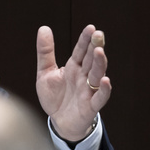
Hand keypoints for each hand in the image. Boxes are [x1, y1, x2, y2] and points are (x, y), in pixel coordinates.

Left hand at [36, 24, 111, 142]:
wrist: (57, 122)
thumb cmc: (54, 97)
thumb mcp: (45, 73)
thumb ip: (45, 52)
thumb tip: (43, 28)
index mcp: (73, 67)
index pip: (81, 51)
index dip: (85, 40)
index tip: (90, 28)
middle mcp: (83, 77)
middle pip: (91, 60)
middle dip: (95, 47)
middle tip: (98, 34)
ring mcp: (88, 91)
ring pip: (97, 75)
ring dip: (99, 64)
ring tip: (99, 52)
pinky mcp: (90, 106)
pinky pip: (99, 98)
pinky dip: (103, 90)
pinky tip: (105, 80)